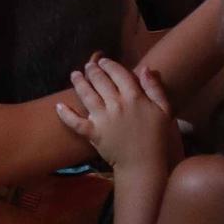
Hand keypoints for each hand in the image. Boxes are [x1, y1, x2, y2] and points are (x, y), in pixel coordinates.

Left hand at [54, 56, 176, 168]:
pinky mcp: (93, 133)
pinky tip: (59, 106)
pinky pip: (75, 122)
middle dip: (92, 70)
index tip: (104, 61)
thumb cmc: (157, 136)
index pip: (119, 73)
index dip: (110, 65)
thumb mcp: (164, 109)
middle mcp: (116, 104)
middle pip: (100, 81)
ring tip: (74, 75)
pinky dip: (66, 114)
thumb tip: (145, 68)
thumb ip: (154, 88)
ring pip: (87, 96)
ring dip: (79, 83)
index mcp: (134, 97)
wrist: (143, 162)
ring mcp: (102, 119)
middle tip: (88, 66)